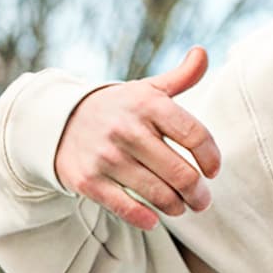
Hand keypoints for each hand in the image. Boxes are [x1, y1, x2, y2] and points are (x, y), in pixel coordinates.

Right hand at [52, 48, 222, 229]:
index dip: (212, 158)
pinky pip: (128, 209)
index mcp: (147, 104)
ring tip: (180, 207)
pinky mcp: (89, 180)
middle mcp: (127, 129)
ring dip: (177, 207)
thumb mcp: (146, 90)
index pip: (195, 135)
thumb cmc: (118, 109)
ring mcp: (107, 156)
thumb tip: (202, 52)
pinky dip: (146, 219)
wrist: (59, 122)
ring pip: (160, 195)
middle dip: (198, 194)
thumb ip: (180, 77)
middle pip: (182, 174)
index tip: (212, 171)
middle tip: (201, 200)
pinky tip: (153, 219)